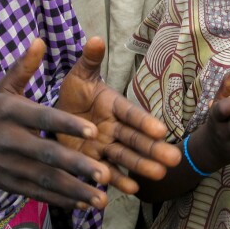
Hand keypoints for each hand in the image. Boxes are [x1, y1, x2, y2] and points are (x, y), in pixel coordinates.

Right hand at [0, 39, 111, 210]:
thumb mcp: (3, 88)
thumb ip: (24, 67)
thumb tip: (40, 40)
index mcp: (8, 112)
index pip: (42, 118)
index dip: (66, 125)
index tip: (94, 131)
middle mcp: (8, 141)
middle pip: (46, 154)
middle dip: (75, 165)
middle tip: (104, 172)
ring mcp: (10, 166)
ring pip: (45, 180)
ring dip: (74, 190)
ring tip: (101, 198)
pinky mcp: (13, 185)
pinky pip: (40, 194)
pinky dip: (62, 201)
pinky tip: (84, 204)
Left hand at [56, 37, 181, 193]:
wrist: (56, 115)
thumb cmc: (73, 93)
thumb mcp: (79, 76)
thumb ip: (89, 61)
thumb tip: (95, 38)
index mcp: (114, 105)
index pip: (131, 114)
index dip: (144, 121)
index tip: (159, 130)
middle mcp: (114, 127)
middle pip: (135, 138)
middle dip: (153, 149)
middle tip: (173, 159)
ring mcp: (105, 146)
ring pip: (126, 156)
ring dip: (142, 166)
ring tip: (159, 174)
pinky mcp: (94, 161)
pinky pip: (108, 171)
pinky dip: (119, 180)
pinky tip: (133, 190)